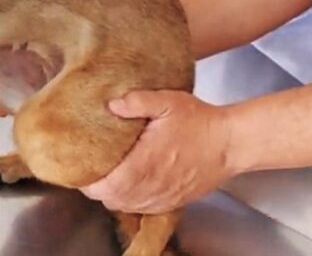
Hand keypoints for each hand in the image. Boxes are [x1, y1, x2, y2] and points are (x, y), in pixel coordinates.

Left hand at [80, 90, 234, 213]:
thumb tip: (112, 104)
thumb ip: (137, 101)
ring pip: (127, 206)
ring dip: (114, 195)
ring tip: (108, 177)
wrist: (230, 143)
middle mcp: (151, 187)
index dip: (89, 182)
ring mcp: (164, 197)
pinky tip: (131, 185)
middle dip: (97, 188)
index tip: (81, 168)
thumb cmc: (199, 121)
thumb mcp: (167, 101)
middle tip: (92, 170)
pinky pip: (145, 209)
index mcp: (144, 165)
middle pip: (112, 200)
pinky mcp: (174, 201)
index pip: (106, 187)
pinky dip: (132, 201)